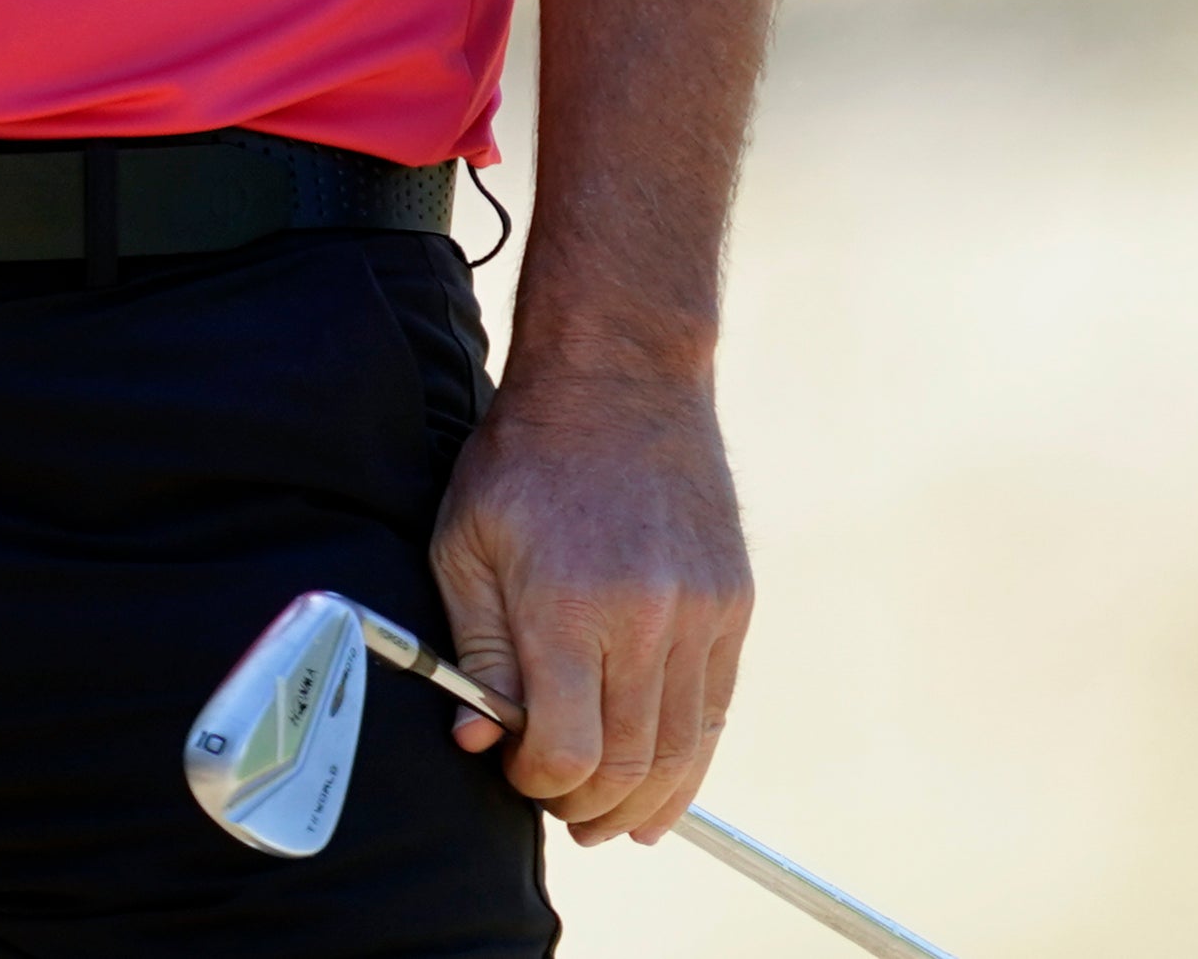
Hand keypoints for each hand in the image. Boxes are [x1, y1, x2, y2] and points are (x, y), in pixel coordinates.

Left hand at [429, 364, 753, 844]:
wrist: (619, 378)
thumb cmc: (524, 460)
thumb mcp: (465, 545)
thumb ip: (475, 652)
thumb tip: (479, 742)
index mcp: (569, 607)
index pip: (568, 751)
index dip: (538, 782)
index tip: (517, 771)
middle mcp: (646, 619)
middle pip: (629, 764)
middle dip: (589, 806)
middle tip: (563, 814)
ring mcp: (701, 613)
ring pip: (681, 748)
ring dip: (645, 800)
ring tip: (613, 820)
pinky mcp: (732, 604)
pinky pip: (717, 708)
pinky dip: (690, 759)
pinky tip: (663, 784)